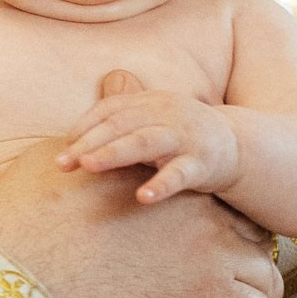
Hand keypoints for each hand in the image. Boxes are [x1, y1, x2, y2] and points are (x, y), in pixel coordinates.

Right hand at [0, 143, 284, 297]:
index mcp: (169, 189)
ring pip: (266, 280)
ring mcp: (215, 265)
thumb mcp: (58, 159)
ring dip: (257, 294)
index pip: (218, 203)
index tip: (204, 244)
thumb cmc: (25, 225)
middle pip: (253, 239)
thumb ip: (98, 128)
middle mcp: (204, 221)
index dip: (216, 224)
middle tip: (230, 277)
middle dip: (245, 257)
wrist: (15, 283)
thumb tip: (114, 80)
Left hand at [59, 70, 240, 202]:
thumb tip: (69, 137)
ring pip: (145, 142)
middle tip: (61, 162)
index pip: (109, 110)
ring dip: (115, 153)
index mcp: (148, 102)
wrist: (235, 144)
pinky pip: (180, 173)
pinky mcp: (201, 163)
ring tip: (89, 165)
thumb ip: (114, 122)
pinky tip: (144, 196)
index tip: (61, 150)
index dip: (83, 127)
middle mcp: (164, 114)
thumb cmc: (178, 135)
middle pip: (120, 124)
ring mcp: (184, 137)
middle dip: (88, 142)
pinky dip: (162, 184)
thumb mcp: (148, 121)